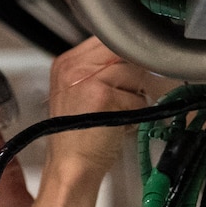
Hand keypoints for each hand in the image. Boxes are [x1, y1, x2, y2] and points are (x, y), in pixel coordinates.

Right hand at [45, 39, 150, 178]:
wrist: (70, 167)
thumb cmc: (79, 136)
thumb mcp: (82, 93)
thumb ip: (102, 69)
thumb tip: (136, 55)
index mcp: (67, 63)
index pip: (109, 39)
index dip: (126, 56)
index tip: (131, 71)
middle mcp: (73, 66)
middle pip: (123, 51)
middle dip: (132, 75)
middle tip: (122, 98)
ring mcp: (86, 79)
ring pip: (134, 72)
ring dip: (135, 96)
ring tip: (118, 113)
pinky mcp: (103, 96)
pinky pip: (138, 96)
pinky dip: (135, 113)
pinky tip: (119, 124)